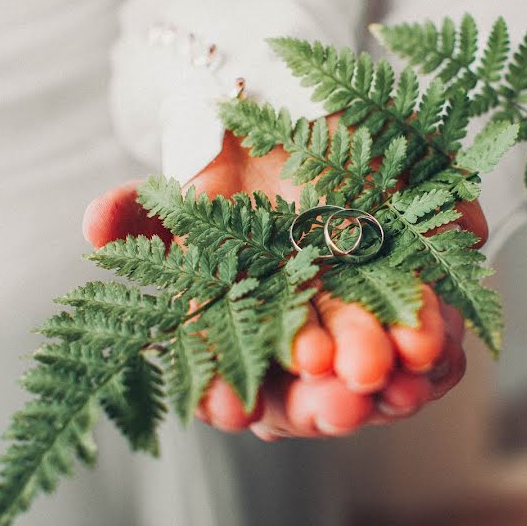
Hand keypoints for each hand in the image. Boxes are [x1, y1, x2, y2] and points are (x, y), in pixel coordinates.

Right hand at [83, 114, 487, 438]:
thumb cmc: (238, 163)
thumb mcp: (185, 180)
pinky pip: (428, 327)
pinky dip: (433, 340)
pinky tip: (434, 352)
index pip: (233, 373)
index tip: (227, 405)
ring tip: (389, 376)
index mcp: (247, 319)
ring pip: (373, 359)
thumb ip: (140, 209)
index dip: (227, 389)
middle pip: (312, 374)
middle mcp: (304, 326)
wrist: (309, 121)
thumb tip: (92, 227)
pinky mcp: (415, 282)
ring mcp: (360, 311)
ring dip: (385, 374)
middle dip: (323, 393)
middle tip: (336, 398)